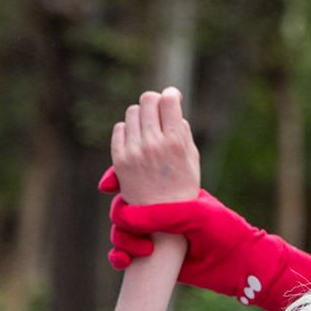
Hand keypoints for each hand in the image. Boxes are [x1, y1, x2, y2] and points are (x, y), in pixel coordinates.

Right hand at [106, 190, 310, 310]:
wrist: (239, 265)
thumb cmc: (224, 231)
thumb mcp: (196, 215)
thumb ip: (163, 211)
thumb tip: (125, 216)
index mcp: (170, 191)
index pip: (134, 175)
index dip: (117, 177)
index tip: (107, 185)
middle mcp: (159, 211)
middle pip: (121, 205)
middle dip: (119, 215)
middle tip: (130, 225)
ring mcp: (154, 234)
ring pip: (119, 231)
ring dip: (121, 240)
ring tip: (141, 251)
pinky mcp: (151, 258)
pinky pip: (122, 255)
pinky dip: (119, 257)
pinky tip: (124, 262)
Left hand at [107, 88, 199, 204]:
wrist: (162, 217)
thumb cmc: (182, 187)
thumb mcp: (192, 159)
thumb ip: (183, 131)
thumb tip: (173, 108)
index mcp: (175, 143)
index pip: (168, 101)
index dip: (172, 94)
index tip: (173, 96)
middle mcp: (152, 144)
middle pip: (148, 101)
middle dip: (155, 101)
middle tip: (159, 109)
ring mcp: (133, 151)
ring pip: (132, 112)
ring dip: (142, 115)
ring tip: (148, 128)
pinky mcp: (119, 159)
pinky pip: (120, 128)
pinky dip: (129, 130)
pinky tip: (137, 140)